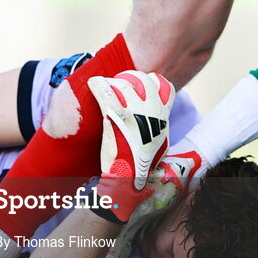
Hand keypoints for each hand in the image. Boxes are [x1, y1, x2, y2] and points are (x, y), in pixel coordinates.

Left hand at [87, 71, 174, 222]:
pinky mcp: (115, 114)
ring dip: (113, 83)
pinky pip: (105, 92)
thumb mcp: (157, 142)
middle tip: (120, 83)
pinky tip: (93, 83)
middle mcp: (151, 110)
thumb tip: (155, 117)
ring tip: (106, 87)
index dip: (153, 82)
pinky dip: (98, 85)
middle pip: (143, 80)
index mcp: (163, 116)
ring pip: (123, 84)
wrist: (127, 178)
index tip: (143, 84)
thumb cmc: (140, 162)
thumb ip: (156, 126)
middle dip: (132, 78)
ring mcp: (134, 111)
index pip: (164, 87)